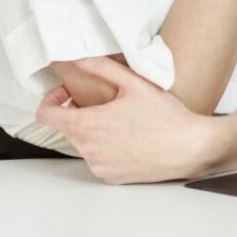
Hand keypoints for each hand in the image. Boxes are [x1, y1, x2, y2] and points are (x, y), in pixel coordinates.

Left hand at [35, 57, 222, 184]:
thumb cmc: (166, 118)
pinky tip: (131, 141)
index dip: (51, 100)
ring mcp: (98, 166)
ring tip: (124, 123)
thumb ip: (102, 67)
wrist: (190, 148)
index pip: (46, 115)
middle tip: (107, 104)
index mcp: (87, 125)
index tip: (68, 95)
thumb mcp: (136, 83)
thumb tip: (79, 59)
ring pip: (84, 144)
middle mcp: (87, 149)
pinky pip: (99, 160)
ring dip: (96, 132)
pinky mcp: (110, 177)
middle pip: (68, 128)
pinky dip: (108, 150)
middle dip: (80, 113)